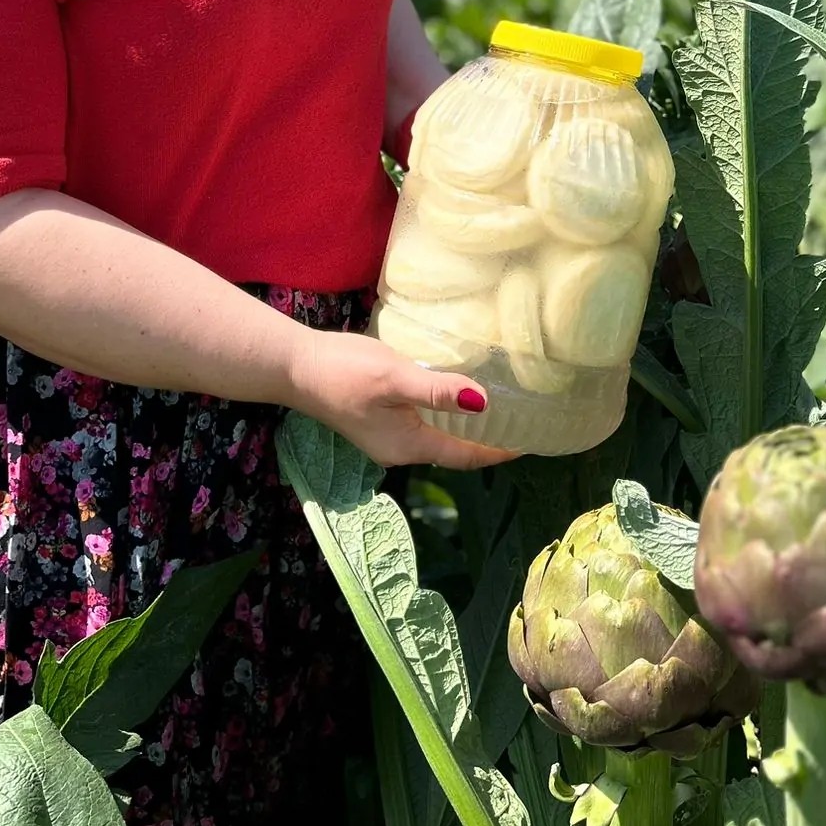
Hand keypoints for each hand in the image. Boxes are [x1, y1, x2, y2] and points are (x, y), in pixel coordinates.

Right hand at [288, 328, 518, 469]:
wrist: (295, 367)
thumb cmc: (345, 372)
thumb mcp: (395, 378)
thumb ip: (437, 392)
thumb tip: (482, 405)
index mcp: (409, 446)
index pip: (465, 457)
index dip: (498, 452)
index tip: (530, 442)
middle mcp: (400, 451)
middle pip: (453, 453)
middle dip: (486, 443)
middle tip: (520, 423)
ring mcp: (386, 438)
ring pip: (437, 439)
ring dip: (465, 430)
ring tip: (494, 410)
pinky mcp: (376, 422)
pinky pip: (421, 426)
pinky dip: (443, 418)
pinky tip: (449, 397)